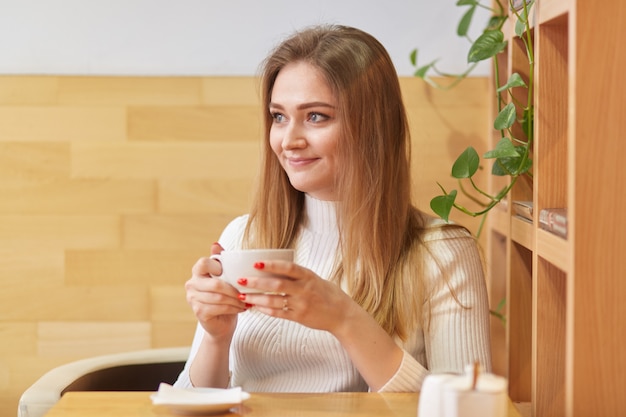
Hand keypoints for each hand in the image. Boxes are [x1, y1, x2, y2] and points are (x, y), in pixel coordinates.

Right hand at [185, 242, 248, 340]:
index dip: (217, 266)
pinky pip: (219, 308)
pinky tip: (242, 308)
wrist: (222, 323)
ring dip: (236, 300)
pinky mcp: (199, 312)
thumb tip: (215, 244)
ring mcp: (193, 299)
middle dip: (234, 289)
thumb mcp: (226, 277)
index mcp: (197, 272)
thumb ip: (222, 261)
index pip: (203, 263)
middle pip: (215, 284)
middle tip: (247, 292)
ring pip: (219, 297)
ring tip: (247, 301)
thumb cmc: (225, 296)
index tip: (231, 274)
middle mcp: (191, 284)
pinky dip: (234, 308)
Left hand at [237, 260, 356, 333]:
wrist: (342, 314)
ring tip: (242, 296)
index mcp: (308, 276)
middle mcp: (304, 290)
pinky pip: (279, 313)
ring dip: (256, 298)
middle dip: (256, 283)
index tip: (256, 263)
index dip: (271, 265)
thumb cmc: (327, 293)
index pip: (288, 268)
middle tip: (241, 280)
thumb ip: (297, 275)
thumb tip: (275, 268)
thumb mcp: (315, 279)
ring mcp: (301, 304)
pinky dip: (265, 310)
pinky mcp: (299, 317)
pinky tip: (255, 306)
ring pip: (274, 301)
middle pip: (276, 285)